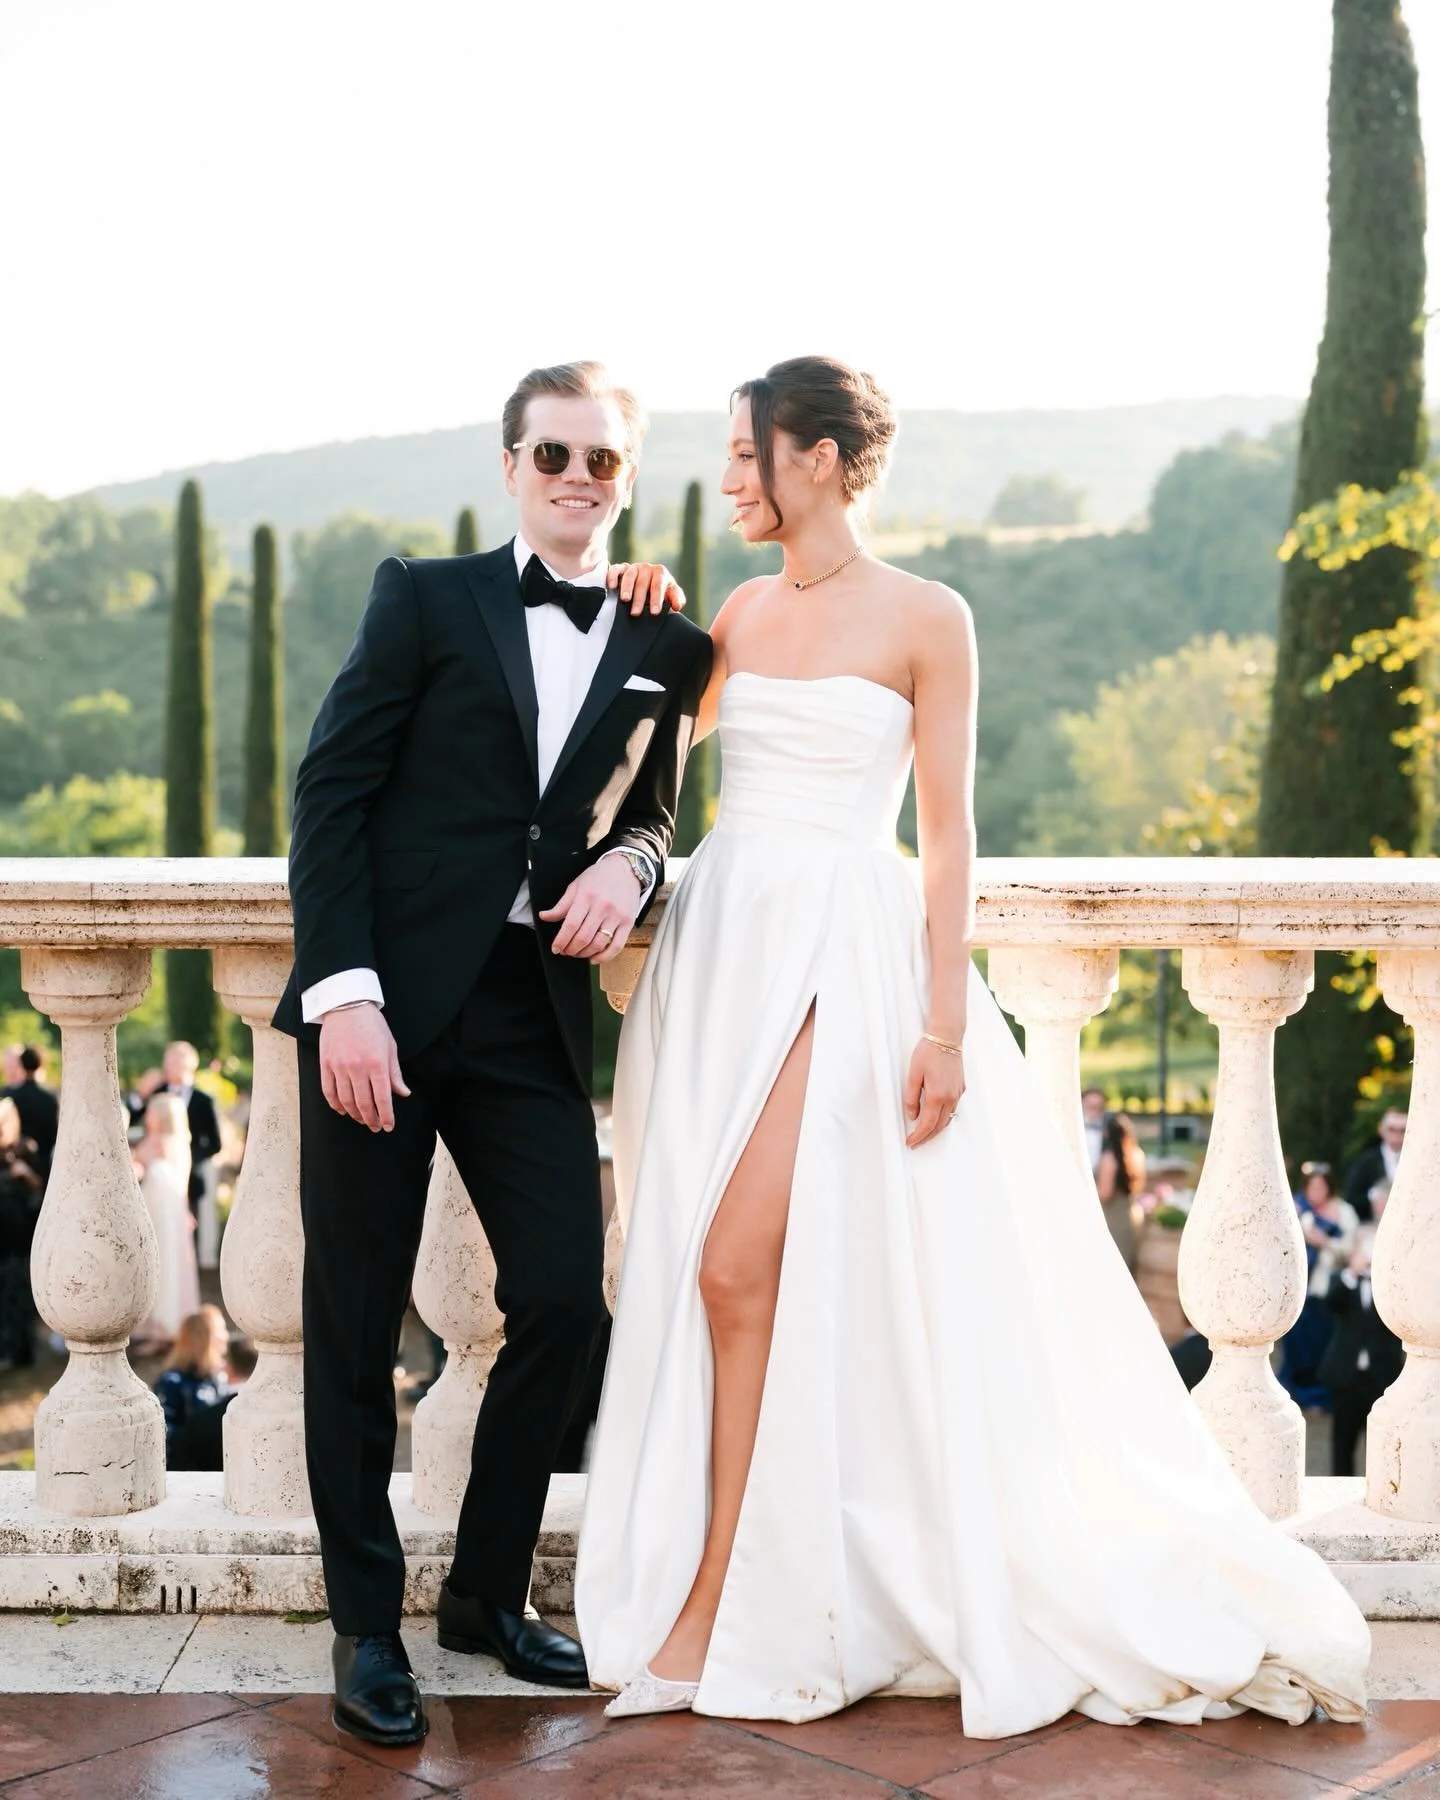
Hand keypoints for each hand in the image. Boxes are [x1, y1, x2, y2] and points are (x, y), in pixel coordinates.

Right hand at [319, 1002, 410, 1131]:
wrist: (347, 1005)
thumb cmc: (372, 1025)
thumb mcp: (390, 1047)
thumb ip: (395, 1073)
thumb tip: (403, 1093)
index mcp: (377, 1063)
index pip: (383, 1098)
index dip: (386, 1116)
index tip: (388, 1126)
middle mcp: (357, 1068)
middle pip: (363, 1103)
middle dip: (371, 1119)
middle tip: (375, 1127)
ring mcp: (339, 1067)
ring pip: (346, 1101)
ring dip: (355, 1114)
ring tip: (362, 1120)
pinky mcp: (325, 1064)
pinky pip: (329, 1092)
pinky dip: (336, 1105)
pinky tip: (343, 1110)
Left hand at [540, 857, 642, 962]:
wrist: (625, 869)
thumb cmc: (599, 876)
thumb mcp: (576, 886)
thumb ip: (561, 905)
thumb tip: (544, 917)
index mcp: (586, 897)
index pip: (571, 925)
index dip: (561, 940)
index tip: (556, 948)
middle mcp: (602, 907)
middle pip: (583, 937)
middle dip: (571, 949)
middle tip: (565, 951)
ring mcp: (616, 916)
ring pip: (598, 943)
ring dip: (584, 954)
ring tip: (578, 953)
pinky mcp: (628, 922)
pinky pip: (617, 946)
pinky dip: (604, 957)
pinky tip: (595, 958)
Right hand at [607, 562, 685, 614]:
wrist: (647, 585)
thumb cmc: (660, 593)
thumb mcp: (670, 596)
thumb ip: (677, 599)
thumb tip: (677, 606)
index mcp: (661, 573)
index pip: (658, 585)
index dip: (656, 599)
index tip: (654, 612)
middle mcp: (647, 568)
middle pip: (642, 583)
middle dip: (639, 599)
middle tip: (636, 613)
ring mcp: (634, 567)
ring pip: (629, 576)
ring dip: (626, 588)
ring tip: (625, 600)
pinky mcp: (621, 568)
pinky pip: (616, 569)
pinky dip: (612, 576)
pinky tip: (611, 587)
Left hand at [903, 1034, 965, 1147]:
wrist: (947, 1037)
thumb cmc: (928, 1052)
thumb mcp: (913, 1074)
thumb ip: (911, 1097)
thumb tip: (912, 1115)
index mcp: (937, 1096)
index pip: (927, 1124)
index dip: (918, 1136)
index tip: (910, 1142)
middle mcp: (950, 1098)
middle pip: (939, 1126)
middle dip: (927, 1137)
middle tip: (915, 1143)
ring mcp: (958, 1093)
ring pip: (948, 1119)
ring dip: (936, 1129)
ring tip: (924, 1134)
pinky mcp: (961, 1088)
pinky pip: (952, 1108)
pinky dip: (943, 1117)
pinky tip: (936, 1117)